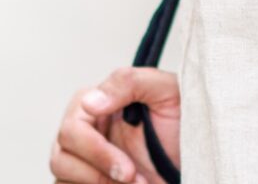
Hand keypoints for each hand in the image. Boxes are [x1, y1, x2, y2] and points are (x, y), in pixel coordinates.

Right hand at [50, 68, 181, 183]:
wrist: (197, 156)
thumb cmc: (184, 124)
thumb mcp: (166, 92)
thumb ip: (128, 83)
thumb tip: (89, 102)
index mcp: (97, 105)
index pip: (71, 128)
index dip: (96, 151)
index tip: (128, 169)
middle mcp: (85, 131)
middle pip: (60, 157)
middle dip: (98, 172)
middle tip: (132, 179)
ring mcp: (83, 159)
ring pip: (61, 176)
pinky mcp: (88, 179)